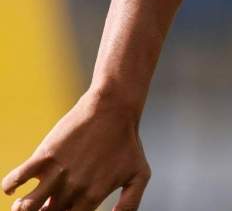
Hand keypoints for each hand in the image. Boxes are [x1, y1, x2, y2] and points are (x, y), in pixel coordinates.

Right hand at [3, 90, 149, 210]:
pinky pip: (16, 177)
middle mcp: (73, 188)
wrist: (115, 109)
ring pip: (27, 206)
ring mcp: (57, 172)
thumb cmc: (128, 142)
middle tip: (42, 208)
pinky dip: (10, 186)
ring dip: (21, 209)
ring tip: (21, 207)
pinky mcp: (45, 155)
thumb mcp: (140, 175)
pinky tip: (13, 188)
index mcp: (93, 196)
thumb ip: (130, 204)